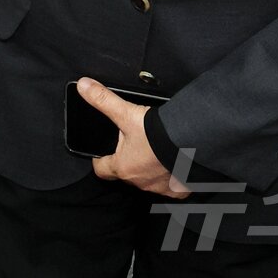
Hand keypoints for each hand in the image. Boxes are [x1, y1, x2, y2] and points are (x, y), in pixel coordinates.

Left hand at [80, 78, 191, 198]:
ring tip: (155, 151)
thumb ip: (103, 100)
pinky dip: (171, 175)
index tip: (101, 153)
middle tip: (134, 144)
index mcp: (123, 167)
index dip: (100, 160)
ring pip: (149, 180)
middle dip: (128, 161)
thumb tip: (84, 86)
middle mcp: (140, 182)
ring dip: (150, 168)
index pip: (102, 170)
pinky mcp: (179, 190)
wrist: (192, 143)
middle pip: (127, 173)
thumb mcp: (127, 113)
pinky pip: (171, 186)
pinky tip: (174, 161)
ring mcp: (160, 188)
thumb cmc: (158, 133)